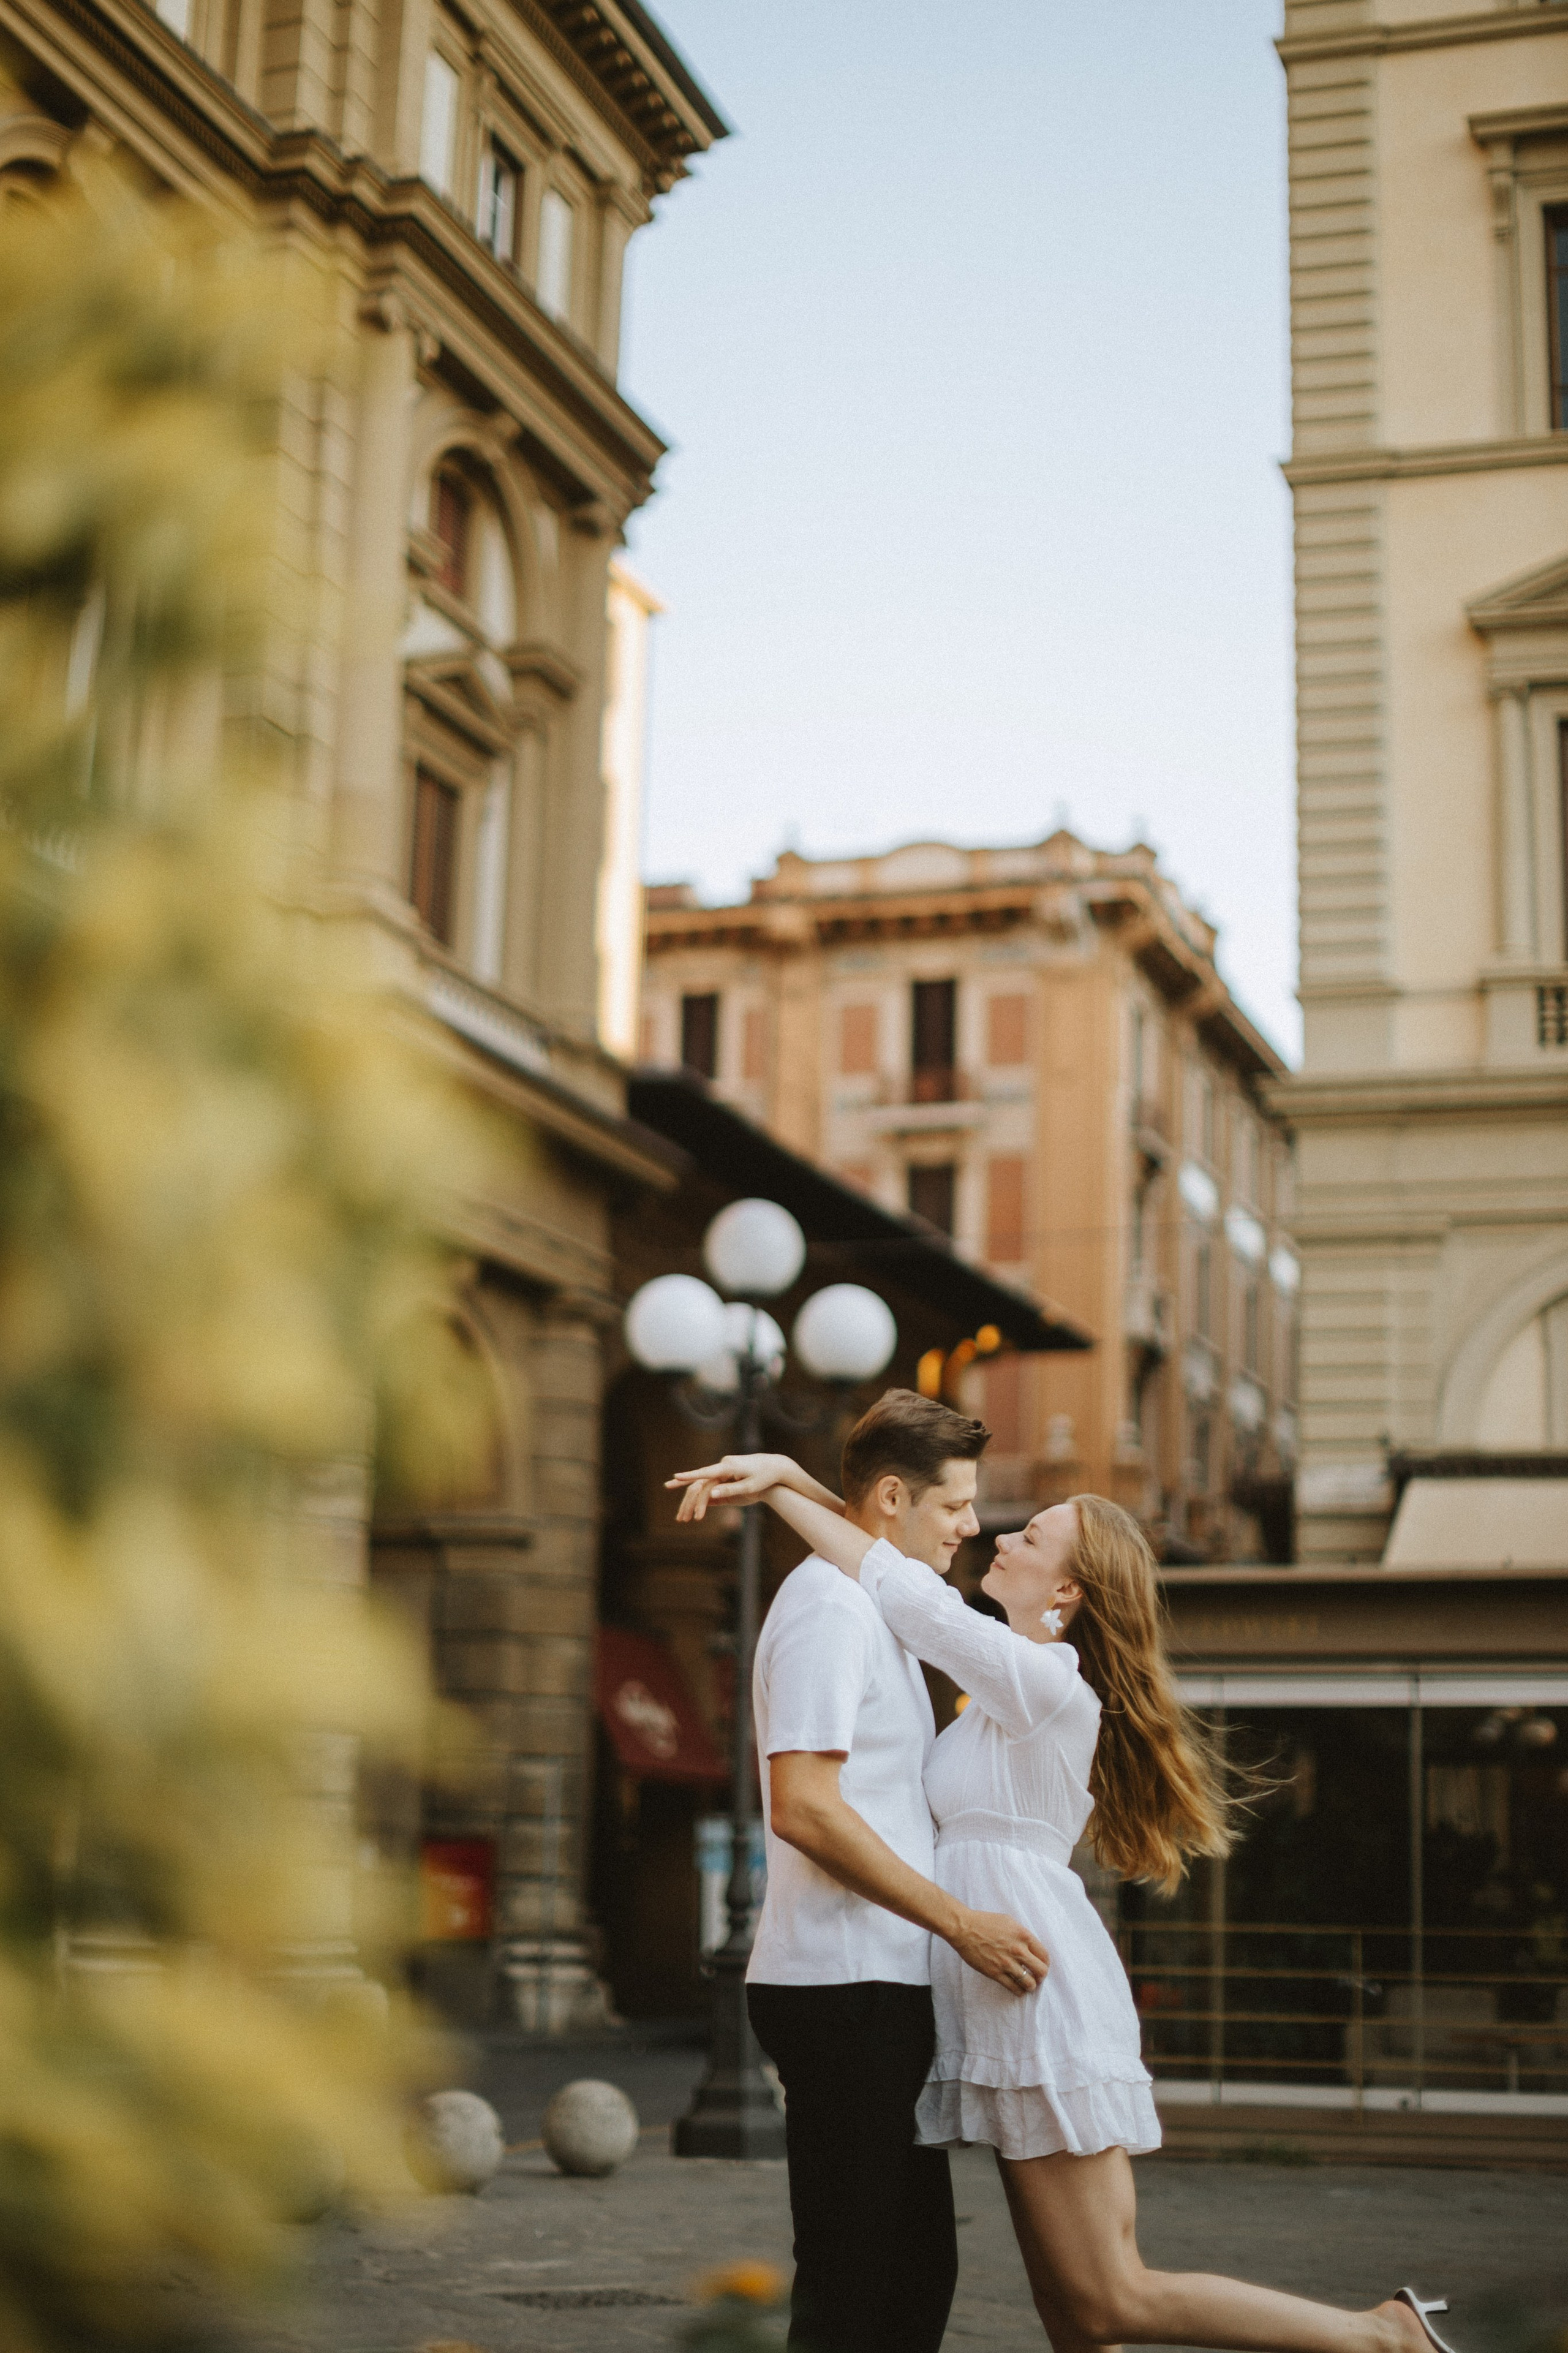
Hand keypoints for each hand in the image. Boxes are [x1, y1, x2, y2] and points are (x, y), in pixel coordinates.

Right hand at [667, 1453, 797, 1522]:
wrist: (777, 1466)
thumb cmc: (765, 1478)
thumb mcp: (749, 1487)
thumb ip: (729, 1491)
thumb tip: (711, 1495)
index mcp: (728, 1467)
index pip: (705, 1472)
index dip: (690, 1476)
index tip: (676, 1476)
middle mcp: (725, 1463)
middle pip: (701, 1476)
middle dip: (685, 1482)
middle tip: (667, 1485)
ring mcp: (726, 1465)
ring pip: (706, 1478)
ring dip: (695, 1488)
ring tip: (674, 1487)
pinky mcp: (729, 1469)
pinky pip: (713, 1478)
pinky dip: (703, 1485)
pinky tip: (692, 1487)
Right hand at [946, 1907, 1050, 1994]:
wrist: (964, 1929)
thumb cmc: (985, 1922)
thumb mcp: (1009, 1921)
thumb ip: (1022, 1934)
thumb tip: (1031, 1946)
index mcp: (1023, 1936)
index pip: (1044, 1955)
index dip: (1045, 1963)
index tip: (1042, 1965)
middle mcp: (1018, 1950)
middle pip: (1041, 1971)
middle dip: (1041, 1976)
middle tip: (1037, 1977)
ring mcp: (1007, 1963)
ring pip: (1029, 1983)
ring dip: (1031, 1985)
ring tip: (1028, 1984)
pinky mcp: (996, 1973)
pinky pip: (1014, 1988)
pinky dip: (1019, 1991)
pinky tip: (1018, 1989)